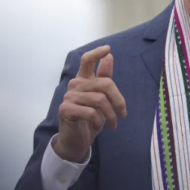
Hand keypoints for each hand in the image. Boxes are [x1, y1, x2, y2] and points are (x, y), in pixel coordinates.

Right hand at [53, 45, 126, 161]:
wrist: (76, 140)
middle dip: (119, 100)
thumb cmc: (89, 118)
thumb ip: (103, 78)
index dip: (97, 53)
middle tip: (123, 114)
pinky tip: (98, 126)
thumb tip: (109, 56)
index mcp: (83, 80)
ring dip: (110, 115)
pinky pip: (91, 112)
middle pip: (105, 84)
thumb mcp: (101, 98)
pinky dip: (99, 121)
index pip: (87, 60)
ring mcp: (69, 97)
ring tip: (112, 124)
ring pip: (100, 100)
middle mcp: (75, 85)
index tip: (108, 49)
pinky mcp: (66, 109)